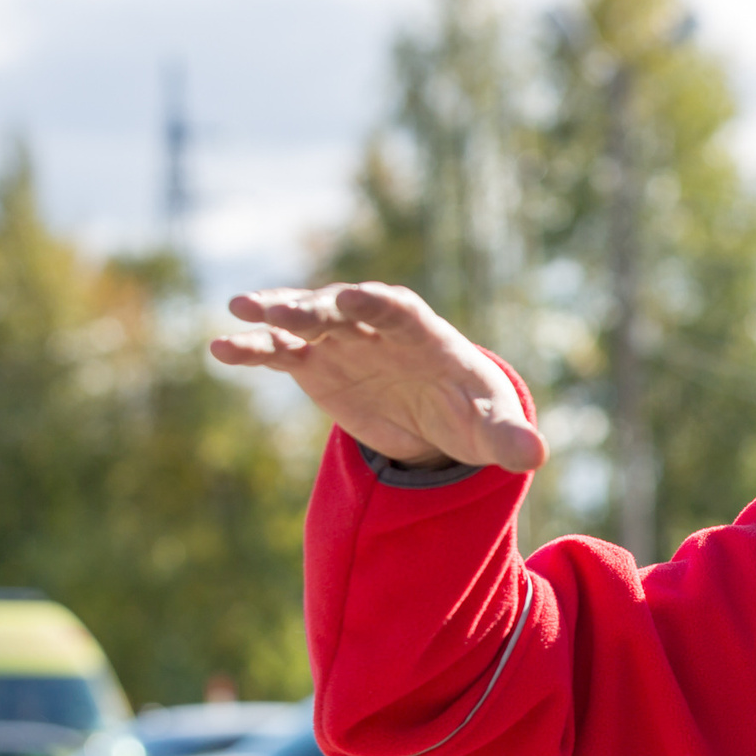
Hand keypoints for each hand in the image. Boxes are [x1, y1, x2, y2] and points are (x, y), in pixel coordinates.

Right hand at [211, 283, 548, 472]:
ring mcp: (342, 340)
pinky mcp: (316, 362)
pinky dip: (252, 349)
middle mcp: (376, 326)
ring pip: (303, 321)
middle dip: (311, 305)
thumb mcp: (493, 428)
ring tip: (237, 311)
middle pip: (341, 308)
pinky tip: (218, 348)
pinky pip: (280, 353)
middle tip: (275, 306)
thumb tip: (536, 455)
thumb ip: (509, 438)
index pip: (399, 310)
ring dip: (273, 315)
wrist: (442, 417)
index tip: (354, 299)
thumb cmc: (474, 412)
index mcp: (423, 332)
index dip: (377, 304)